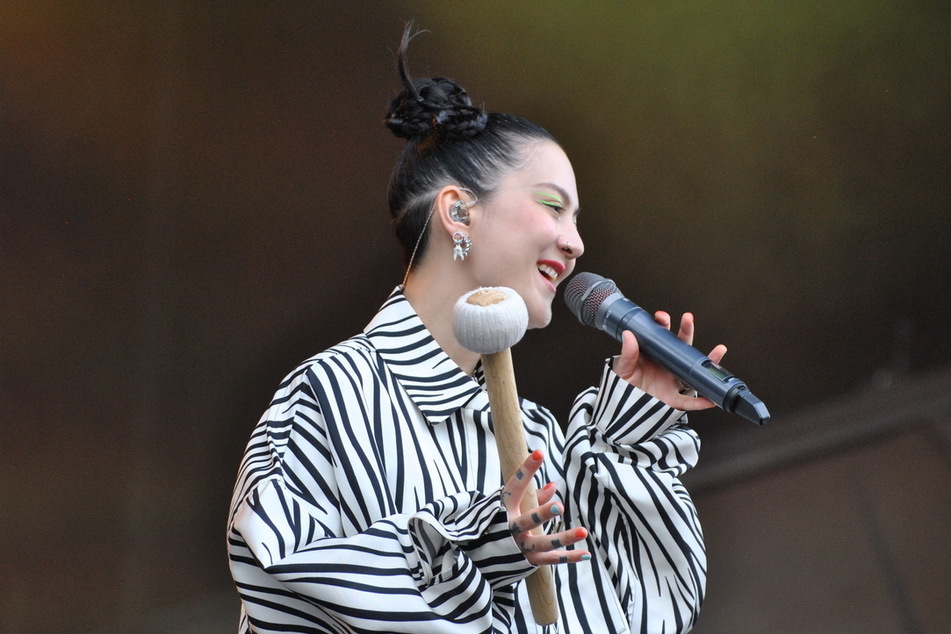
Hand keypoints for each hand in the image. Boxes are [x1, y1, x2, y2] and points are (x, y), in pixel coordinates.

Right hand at [502, 450, 589, 565]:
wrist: (478, 554)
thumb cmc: (497, 521)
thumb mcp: (509, 506)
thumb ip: (533, 497)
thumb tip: (554, 485)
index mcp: (503, 508)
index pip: (515, 486)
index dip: (526, 469)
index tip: (539, 453)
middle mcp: (509, 528)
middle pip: (526, 521)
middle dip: (542, 514)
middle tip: (560, 506)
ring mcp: (518, 547)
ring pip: (542, 543)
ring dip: (563, 538)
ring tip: (583, 531)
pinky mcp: (528, 561)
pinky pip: (550, 560)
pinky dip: (568, 558)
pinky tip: (586, 554)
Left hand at [613, 311, 727, 410]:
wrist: (622, 409)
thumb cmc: (624, 386)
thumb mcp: (623, 369)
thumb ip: (627, 354)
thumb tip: (629, 335)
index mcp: (653, 355)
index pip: (661, 336)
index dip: (663, 324)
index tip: (661, 317)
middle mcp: (666, 366)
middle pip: (681, 346)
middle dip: (686, 331)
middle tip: (688, 318)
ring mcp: (672, 382)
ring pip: (694, 371)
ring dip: (708, 361)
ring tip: (719, 350)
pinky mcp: (672, 400)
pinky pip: (689, 402)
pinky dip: (701, 402)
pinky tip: (711, 398)